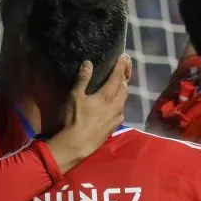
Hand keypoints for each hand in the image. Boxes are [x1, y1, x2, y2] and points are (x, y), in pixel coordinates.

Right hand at [46, 54, 130, 172]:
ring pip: (124, 98)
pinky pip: (121, 109)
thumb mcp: (75, 96)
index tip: (124, 56)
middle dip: (124, 76)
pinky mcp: (116, 125)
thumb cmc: (75, 119)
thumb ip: (83, 79)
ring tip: (120, 82)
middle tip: (124, 66)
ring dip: (123, 89)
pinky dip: (119, 102)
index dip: (121, 65)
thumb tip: (88, 63)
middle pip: (124, 87)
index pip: (118, 76)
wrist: (79, 143)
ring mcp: (118, 116)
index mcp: (107, 95)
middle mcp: (117, 104)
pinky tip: (115, 102)